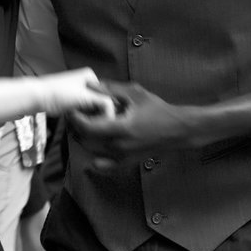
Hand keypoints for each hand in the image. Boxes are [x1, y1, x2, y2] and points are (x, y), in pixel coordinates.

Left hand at [37, 67, 116, 117]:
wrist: (36, 97)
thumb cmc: (58, 94)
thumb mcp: (85, 97)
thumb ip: (104, 102)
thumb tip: (115, 112)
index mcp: (91, 76)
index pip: (106, 95)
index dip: (105, 109)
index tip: (101, 121)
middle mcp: (85, 81)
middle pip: (98, 102)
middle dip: (96, 113)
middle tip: (91, 122)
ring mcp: (77, 91)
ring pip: (90, 108)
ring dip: (88, 116)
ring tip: (82, 120)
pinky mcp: (70, 100)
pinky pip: (81, 111)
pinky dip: (81, 117)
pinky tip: (76, 120)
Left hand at [67, 81, 191, 166]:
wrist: (178, 130)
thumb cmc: (158, 110)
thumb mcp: (135, 94)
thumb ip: (111, 89)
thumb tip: (90, 83)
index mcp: (121, 128)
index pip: (87, 128)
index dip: (75, 119)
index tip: (72, 110)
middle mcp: (119, 146)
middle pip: (86, 141)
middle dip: (76, 128)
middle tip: (74, 116)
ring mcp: (122, 157)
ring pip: (92, 152)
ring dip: (83, 141)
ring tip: (82, 127)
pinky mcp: (127, 163)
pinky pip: (104, 166)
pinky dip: (95, 159)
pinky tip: (93, 150)